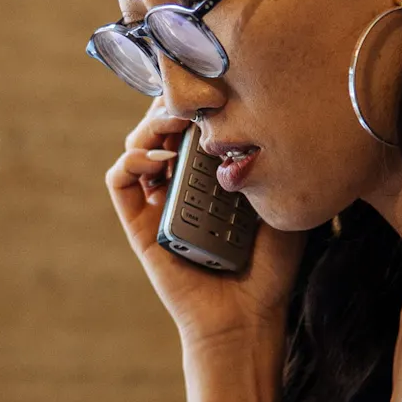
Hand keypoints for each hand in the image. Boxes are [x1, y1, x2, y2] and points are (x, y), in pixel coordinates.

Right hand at [105, 103, 304, 347]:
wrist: (248, 317)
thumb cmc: (270, 266)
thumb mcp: (282, 201)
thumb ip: (273, 163)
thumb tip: (274, 115)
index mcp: (211, 175)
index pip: (194, 123)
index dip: (197, 98)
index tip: (217, 84)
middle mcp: (181, 183)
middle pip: (162, 125)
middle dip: (174, 102)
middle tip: (195, 96)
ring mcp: (157, 202)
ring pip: (137, 145)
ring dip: (152, 124)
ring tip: (178, 121)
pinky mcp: (139, 223)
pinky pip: (120, 181)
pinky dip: (132, 160)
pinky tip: (162, 158)